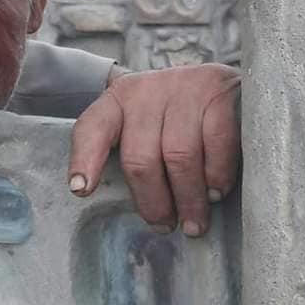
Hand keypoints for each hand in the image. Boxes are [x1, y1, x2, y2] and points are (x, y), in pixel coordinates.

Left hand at [68, 63, 240, 236]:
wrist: (223, 79)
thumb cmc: (176, 114)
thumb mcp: (145, 122)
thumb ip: (133, 154)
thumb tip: (143, 212)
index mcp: (119, 99)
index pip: (92, 127)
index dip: (84, 159)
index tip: (80, 190)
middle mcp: (147, 90)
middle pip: (140, 157)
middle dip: (152, 201)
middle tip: (165, 225)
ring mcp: (183, 88)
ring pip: (179, 157)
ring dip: (187, 199)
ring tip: (193, 222)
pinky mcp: (217, 90)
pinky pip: (216, 145)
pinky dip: (216, 176)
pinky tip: (215, 192)